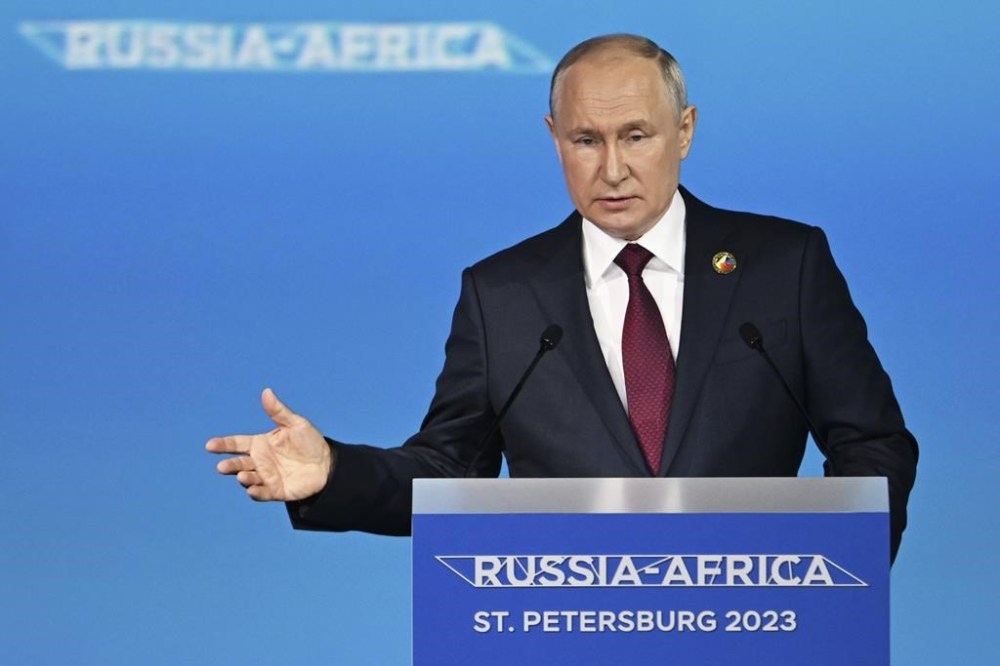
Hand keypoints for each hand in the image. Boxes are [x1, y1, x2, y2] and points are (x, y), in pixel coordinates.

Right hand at [206, 388, 331, 500]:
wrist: (328, 464)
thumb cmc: (310, 442)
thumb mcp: (296, 424)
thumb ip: (279, 411)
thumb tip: (266, 392)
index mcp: (260, 444)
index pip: (237, 443)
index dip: (223, 444)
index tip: (210, 445)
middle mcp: (260, 461)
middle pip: (238, 463)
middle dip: (229, 465)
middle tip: (222, 466)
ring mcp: (266, 477)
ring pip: (248, 479)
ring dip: (243, 478)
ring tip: (242, 476)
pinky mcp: (276, 490)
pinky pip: (263, 493)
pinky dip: (256, 493)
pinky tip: (252, 490)